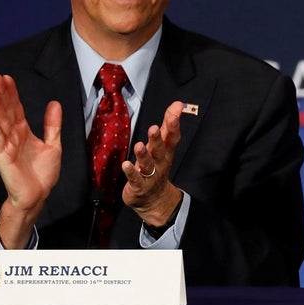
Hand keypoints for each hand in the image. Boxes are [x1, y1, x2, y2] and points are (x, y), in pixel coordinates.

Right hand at [0, 73, 61, 247]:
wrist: (39, 194)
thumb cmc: (43, 172)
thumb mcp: (53, 144)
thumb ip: (52, 125)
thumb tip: (54, 103)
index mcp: (24, 132)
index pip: (16, 108)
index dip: (12, 93)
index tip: (7, 78)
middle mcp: (13, 135)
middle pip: (6, 111)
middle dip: (1, 94)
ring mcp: (6, 145)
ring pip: (0, 121)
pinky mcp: (2, 155)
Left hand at [123, 100, 183, 225]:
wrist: (154, 200)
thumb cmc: (157, 167)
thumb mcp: (163, 146)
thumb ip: (168, 125)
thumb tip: (178, 104)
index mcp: (166, 152)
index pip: (171, 138)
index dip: (173, 126)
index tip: (174, 113)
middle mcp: (160, 163)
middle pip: (160, 150)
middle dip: (157, 140)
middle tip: (154, 128)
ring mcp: (150, 175)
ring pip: (148, 164)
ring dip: (143, 155)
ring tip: (139, 145)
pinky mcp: (139, 186)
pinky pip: (135, 179)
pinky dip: (131, 172)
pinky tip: (126, 165)